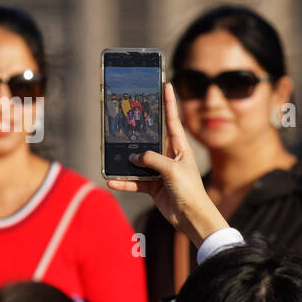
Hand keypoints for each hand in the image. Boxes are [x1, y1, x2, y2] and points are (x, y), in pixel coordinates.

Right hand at [106, 82, 229, 249]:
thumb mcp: (172, 169)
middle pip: (150, 139)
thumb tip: (134, 157)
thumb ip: (152, 159)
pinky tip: (112, 180)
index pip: (173, 119)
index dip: (169, 102)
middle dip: (138, 131)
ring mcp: (159, 171)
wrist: (191, 217)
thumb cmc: (190, 190)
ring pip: (138, 162)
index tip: (166, 84)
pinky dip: (123, 181)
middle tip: (125, 117)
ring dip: (125, 162)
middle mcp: (169, 156)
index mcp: (180, 147)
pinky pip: (134, 181)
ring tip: (111, 157)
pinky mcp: (152, 186)